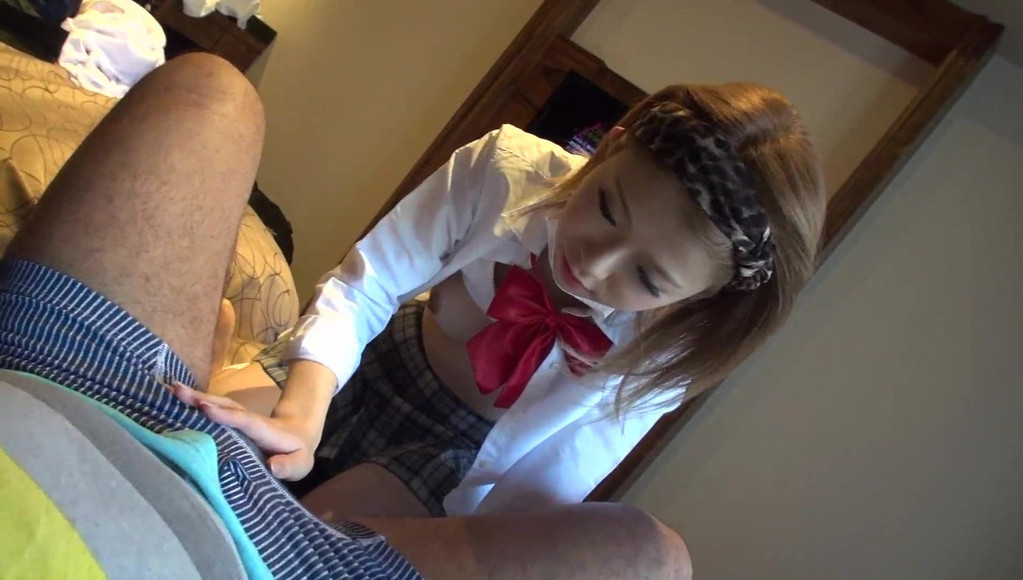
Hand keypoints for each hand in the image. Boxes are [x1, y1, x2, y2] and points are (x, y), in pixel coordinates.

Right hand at [171, 382, 319, 480]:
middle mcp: (248, 419)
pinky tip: (174, 399)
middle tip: (177, 391)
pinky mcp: (230, 420)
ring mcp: (238, 417)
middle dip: (202, 399)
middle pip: (226, 406)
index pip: (245, 421)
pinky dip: (194, 404)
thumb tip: (273, 467)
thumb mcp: (300, 464)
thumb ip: (290, 466)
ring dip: (195, 397)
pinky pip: (212, 411)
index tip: (205, 407)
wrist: (297, 433)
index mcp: (264, 430)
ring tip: (172, 389)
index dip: (226, 415)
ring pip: (217, 404)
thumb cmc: (295, 453)